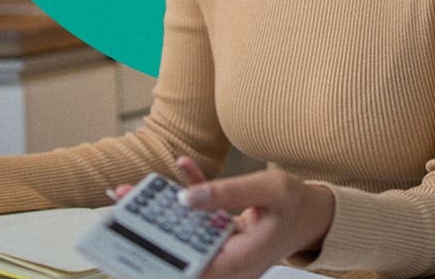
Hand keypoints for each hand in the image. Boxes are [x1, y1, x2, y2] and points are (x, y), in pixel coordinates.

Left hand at [114, 159, 333, 278]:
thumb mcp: (268, 189)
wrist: (314, 213)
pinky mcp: (221, 237)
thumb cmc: (297, 202)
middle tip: (119, 205)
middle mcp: (228, 263)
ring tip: (131, 191)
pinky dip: (188, 194)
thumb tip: (186, 197)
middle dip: (148, 229)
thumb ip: (228, 192)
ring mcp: (224, 252)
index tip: (129, 237)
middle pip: (179, 251)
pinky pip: (196, 220)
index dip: (157, 256)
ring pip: (183, 234)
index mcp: (240, 261)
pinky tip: (182, 166)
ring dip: (159, 211)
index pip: (190, 268)